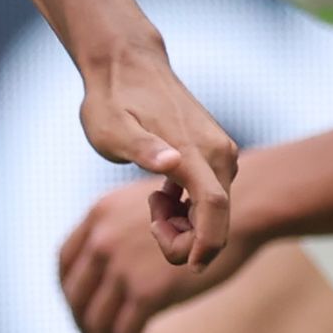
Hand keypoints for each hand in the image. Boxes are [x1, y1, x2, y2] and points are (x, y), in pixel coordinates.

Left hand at [58, 175, 238, 332]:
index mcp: (99, 216)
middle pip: (76, 295)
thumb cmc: (203, 213)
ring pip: (98, 321)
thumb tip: (110, 265)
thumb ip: (121, 230)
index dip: (69, 292)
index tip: (80, 309)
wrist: (241, 211)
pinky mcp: (147, 292)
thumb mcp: (148, 208)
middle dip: (84, 324)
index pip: (65, 263)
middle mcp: (103, 240)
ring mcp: (122, 267)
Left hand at [79, 43, 240, 270]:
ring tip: (151, 202)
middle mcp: (218, 153)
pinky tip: (162, 196)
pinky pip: (211, 196)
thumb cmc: (113, 99)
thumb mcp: (113, 128)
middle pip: (217, 216)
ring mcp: (220, 153)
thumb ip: (142, 148)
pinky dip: (190, 210)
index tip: (190, 268)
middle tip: (149, 219)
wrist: (128, 64)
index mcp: (195, 151)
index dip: (207, 243)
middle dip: (188, 237)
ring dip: (187, 223)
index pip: (214, 207)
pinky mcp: (215, 154)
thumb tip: (170, 164)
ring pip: (215, 209)